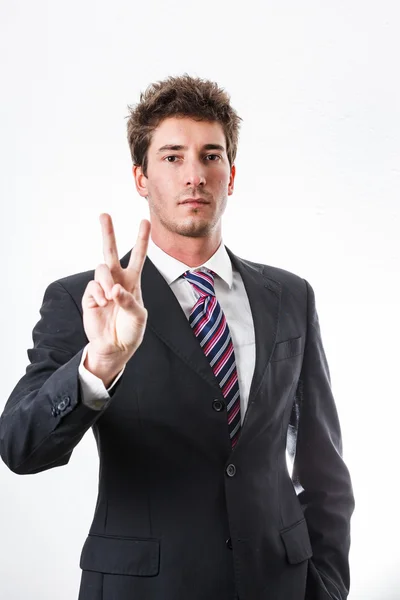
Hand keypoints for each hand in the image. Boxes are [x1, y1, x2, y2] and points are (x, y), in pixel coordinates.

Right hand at [82, 214, 150, 373]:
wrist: (114, 347)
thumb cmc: (131, 331)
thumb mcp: (138, 317)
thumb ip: (129, 301)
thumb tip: (114, 289)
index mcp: (133, 282)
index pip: (139, 256)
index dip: (142, 239)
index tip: (145, 221)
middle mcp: (117, 280)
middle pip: (111, 251)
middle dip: (108, 233)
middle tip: (104, 215)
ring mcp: (103, 287)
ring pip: (101, 268)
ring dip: (107, 281)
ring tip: (111, 296)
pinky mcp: (91, 296)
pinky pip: (93, 287)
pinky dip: (98, 295)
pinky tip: (102, 305)